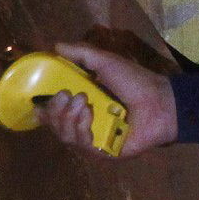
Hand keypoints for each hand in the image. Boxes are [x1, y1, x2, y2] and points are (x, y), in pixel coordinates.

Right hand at [35, 41, 179, 156]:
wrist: (159, 101)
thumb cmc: (134, 81)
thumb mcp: (105, 61)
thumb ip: (80, 53)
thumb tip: (55, 46)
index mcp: (84, 106)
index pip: (55, 114)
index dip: (44, 111)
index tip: (38, 103)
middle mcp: (86, 125)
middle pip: (56, 126)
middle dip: (56, 111)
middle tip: (68, 95)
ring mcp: (95, 141)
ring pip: (66, 137)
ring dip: (68, 118)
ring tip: (84, 103)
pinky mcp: (105, 154)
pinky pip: (82, 147)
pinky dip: (81, 130)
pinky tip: (89, 116)